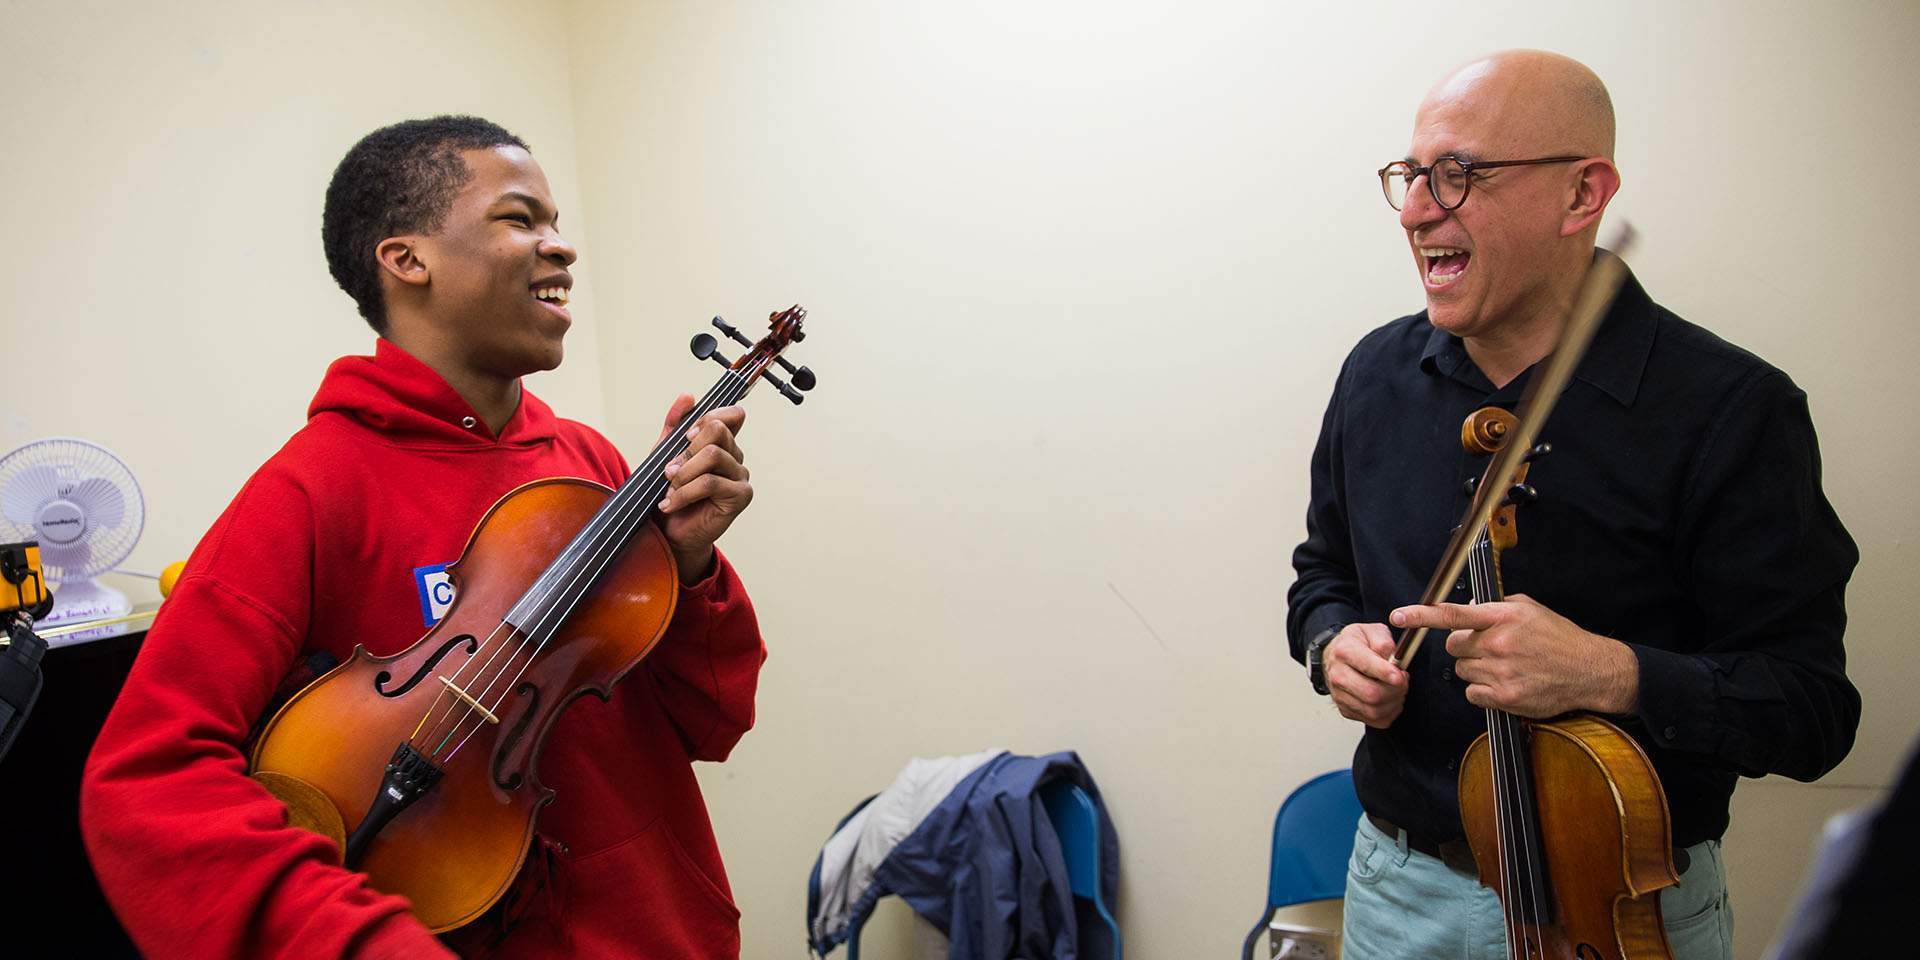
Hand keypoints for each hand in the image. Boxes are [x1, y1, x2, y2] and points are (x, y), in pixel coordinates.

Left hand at [655, 394, 752, 583]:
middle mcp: (735, 457)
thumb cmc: (669, 492)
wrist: (668, 532)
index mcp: (722, 444)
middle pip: (718, 430)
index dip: (710, 416)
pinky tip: (671, 504)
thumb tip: (687, 396)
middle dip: (687, 448)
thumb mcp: (664, 453)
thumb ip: (674, 425)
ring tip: (670, 489)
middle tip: (670, 470)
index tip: (687, 434)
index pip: (733, 415)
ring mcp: (740, 476)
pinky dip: (684, 493)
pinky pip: (710, 482)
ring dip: (683, 473)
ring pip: (712, 455)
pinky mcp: (740, 497)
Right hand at [1324, 623, 1407, 728]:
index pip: (1367, 667)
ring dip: (1394, 703)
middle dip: (1395, 690)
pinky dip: (1389, 713)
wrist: (1334, 656)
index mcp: (1345, 652)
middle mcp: (1338, 675)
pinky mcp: (1346, 710)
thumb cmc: (1355, 644)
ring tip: (1398, 690)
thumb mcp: (1370, 631)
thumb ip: (1383, 640)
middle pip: (1372, 694)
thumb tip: (1392, 656)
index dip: (1388, 674)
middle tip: (1403, 681)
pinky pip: (1374, 720)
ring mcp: (1340, 695)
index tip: (1401, 675)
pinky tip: (1390, 700)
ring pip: (1374, 710)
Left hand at [1389, 594, 1638, 717]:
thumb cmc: (1558, 638)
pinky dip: (1483, 690)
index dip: (1421, 615)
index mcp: (1502, 617)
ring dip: (1476, 669)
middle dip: (1465, 647)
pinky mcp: (1504, 698)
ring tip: (1505, 666)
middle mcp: (1498, 643)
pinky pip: (1472, 693)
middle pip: (1453, 647)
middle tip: (1490, 649)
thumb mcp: (1529, 609)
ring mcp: (1501, 672)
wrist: (1589, 671)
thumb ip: (1494, 608)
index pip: (1452, 614)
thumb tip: (1466, 610)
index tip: (1398, 616)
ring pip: (1463, 670)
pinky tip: (1506, 683)